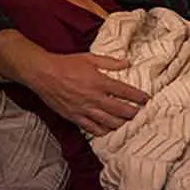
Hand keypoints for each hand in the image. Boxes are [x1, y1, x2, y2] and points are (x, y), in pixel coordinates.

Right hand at [25, 52, 149, 136]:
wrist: (43, 74)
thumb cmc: (66, 64)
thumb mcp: (90, 58)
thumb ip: (110, 62)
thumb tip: (127, 63)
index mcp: (100, 82)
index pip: (125, 92)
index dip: (138, 97)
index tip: (147, 99)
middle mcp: (94, 98)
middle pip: (120, 110)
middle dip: (133, 113)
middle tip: (141, 114)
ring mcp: (84, 109)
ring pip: (108, 122)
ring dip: (121, 124)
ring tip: (129, 123)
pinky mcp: (74, 117)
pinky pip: (92, 128)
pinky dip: (103, 131)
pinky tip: (110, 131)